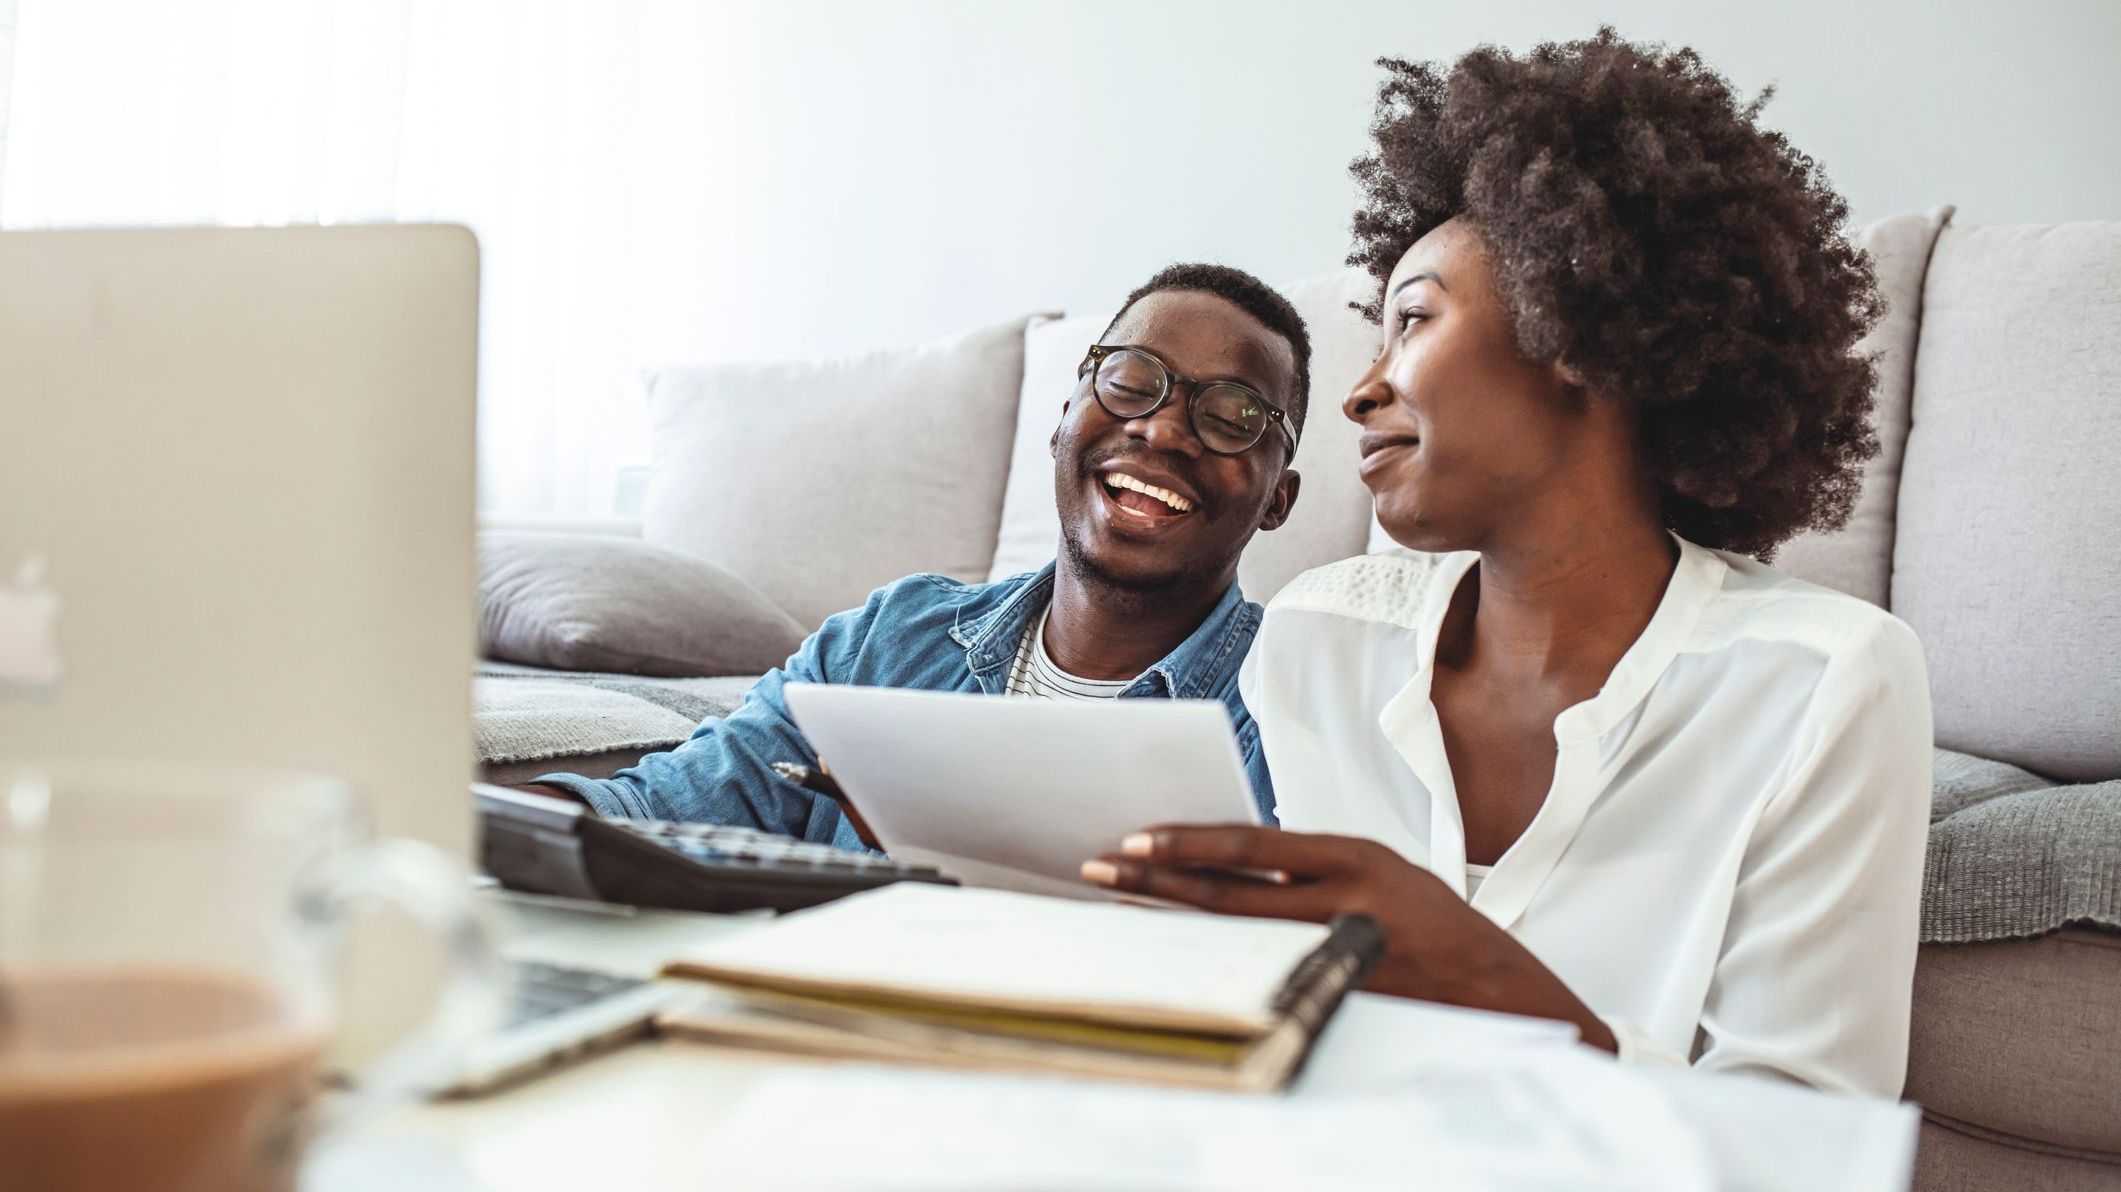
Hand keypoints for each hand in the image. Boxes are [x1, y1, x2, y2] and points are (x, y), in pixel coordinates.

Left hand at [1081, 824, 1615, 1051]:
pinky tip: (1171, 952)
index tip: (1139, 840)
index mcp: (1358, 858)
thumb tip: (1229, 858)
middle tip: (1102, 868)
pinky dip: (1210, 957)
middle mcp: (1344, 903)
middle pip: (1229, 892)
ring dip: (1172, 918)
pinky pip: (1257, 970)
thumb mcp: (1380, 872)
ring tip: (1119, 904)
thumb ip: (1311, 865)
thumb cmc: (1431, 922)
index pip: (1254, 845)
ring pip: (1233, 933)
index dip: (1190, 843)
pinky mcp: (1335, 993)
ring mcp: (1337, 954)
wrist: (1497, 987)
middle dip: (1158, 880)